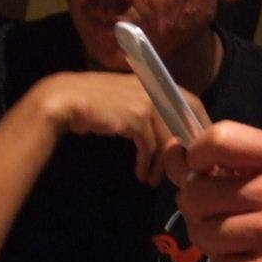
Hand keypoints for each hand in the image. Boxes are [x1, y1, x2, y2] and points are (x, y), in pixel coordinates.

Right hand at [33, 71, 190, 186]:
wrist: (64, 100)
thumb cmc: (92, 103)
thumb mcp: (125, 101)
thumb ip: (146, 109)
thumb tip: (165, 131)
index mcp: (155, 82)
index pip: (190, 101)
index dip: (198, 123)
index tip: (197, 146)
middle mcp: (155, 88)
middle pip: (185, 119)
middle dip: (189, 145)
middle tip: (186, 167)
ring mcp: (146, 101)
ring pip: (168, 137)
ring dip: (163, 163)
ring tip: (154, 179)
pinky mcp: (136, 117)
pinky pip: (150, 146)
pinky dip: (147, 163)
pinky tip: (141, 174)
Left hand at [176, 121, 261, 261]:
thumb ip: (246, 161)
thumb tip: (174, 151)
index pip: (219, 139)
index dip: (196, 155)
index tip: (200, 172)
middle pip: (198, 191)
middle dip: (197, 208)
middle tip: (217, 216)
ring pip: (203, 233)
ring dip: (214, 242)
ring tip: (242, 243)